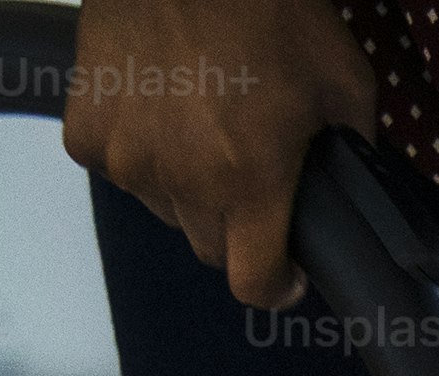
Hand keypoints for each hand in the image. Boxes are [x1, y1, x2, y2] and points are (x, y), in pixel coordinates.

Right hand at [63, 0, 378, 307]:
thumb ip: (353, 150)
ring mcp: (126, 158)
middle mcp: (181, 181)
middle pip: (210, 245)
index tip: (288, 269)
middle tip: (253, 167)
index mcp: (248, 180)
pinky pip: (117, 166)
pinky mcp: (85, 132)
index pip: (253, 284)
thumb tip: (350, 192)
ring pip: (164, 207)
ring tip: (205, 121)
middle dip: (237, 224)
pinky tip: (159, 104)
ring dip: (186, 185)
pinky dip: (138, 149)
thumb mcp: (344, 80)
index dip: (277, 285)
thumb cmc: (268, 5)